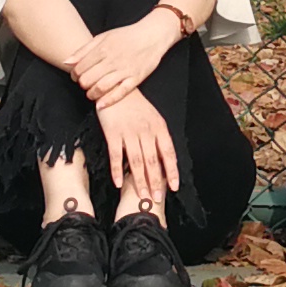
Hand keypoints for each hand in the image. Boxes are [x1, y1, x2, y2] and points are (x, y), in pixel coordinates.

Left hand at [69, 14, 176, 105]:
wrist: (152, 36)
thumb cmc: (126, 36)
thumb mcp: (103, 37)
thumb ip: (84, 50)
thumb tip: (67, 62)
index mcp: (103, 48)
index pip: (80, 67)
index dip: (74, 75)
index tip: (76, 77)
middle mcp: (112, 60)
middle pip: (88, 79)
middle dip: (82, 85)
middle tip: (84, 85)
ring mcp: (125, 70)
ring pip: (101, 87)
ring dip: (92, 94)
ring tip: (91, 94)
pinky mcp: (136, 78)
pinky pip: (120, 92)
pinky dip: (109, 100)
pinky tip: (100, 104)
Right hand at [98, 81, 179, 209]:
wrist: (115, 87)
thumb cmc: (135, 105)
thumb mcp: (153, 117)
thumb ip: (158, 137)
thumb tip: (163, 160)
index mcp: (159, 127)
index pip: (168, 153)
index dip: (171, 171)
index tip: (173, 186)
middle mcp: (146, 131)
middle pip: (152, 161)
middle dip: (155, 182)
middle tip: (156, 199)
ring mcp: (129, 132)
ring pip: (136, 161)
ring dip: (139, 181)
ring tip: (142, 196)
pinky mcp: (113, 133)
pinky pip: (116, 155)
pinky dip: (117, 171)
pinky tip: (118, 183)